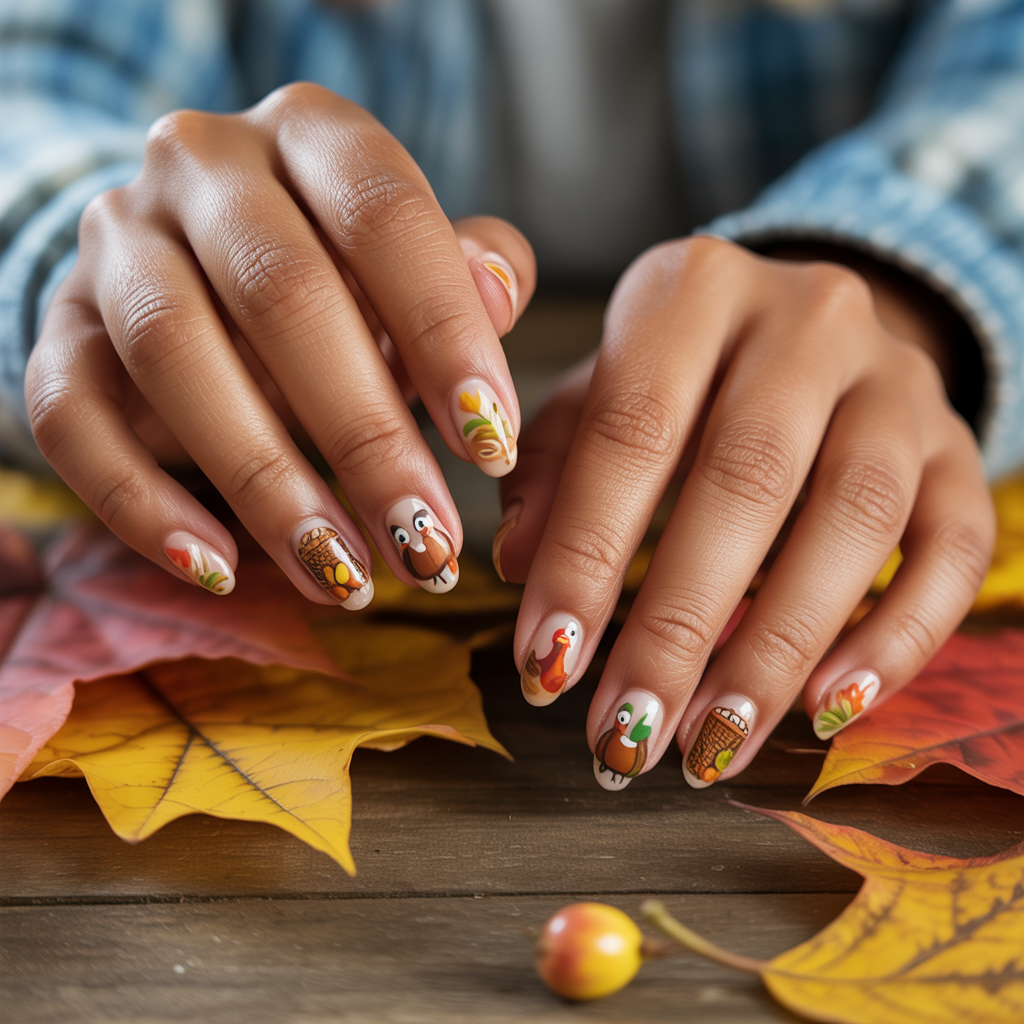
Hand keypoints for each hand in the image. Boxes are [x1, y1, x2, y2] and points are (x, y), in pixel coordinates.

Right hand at [26, 83, 533, 603]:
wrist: (197, 263)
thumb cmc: (337, 275)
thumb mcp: (411, 266)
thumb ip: (462, 273)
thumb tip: (500, 290)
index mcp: (311, 134)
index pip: (384, 212)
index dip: (445, 332)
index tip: (492, 446)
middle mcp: (202, 165)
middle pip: (281, 292)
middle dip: (365, 436)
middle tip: (425, 541)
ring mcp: (118, 244)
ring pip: (176, 355)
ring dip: (266, 484)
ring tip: (342, 576)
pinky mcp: (58, 330)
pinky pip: (72, 418)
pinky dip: (139, 504)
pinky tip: (216, 568)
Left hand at [495, 236, 993, 789]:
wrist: (811, 332)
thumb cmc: (681, 376)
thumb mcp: (599, 389)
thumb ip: (553, 462)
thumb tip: (519, 565)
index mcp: (693, 291)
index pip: (632, 429)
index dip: (586, 555)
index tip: (547, 664)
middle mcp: (807, 319)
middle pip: (747, 480)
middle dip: (680, 625)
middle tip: (627, 732)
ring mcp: (897, 382)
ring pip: (854, 519)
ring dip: (777, 648)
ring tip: (711, 743)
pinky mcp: (957, 448)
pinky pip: (953, 547)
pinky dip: (896, 638)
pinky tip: (827, 709)